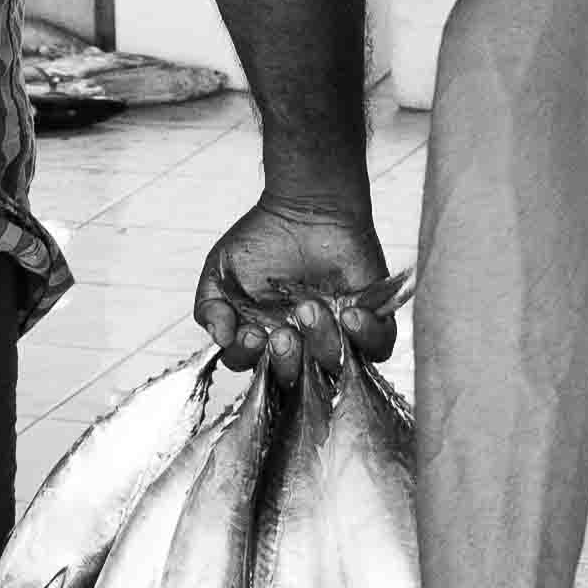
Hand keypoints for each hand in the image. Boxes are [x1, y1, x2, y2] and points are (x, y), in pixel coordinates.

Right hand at [196, 193, 391, 382]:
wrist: (306, 207)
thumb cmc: (261, 240)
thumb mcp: (219, 272)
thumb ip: (209, 307)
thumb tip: (220, 339)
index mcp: (264, 341)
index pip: (255, 369)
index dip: (251, 359)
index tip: (251, 333)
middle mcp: (301, 345)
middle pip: (296, 380)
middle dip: (288, 363)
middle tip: (284, 333)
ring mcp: (337, 336)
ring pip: (335, 368)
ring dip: (323, 344)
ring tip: (311, 307)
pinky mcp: (372, 322)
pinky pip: (378, 347)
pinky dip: (365, 336)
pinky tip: (349, 312)